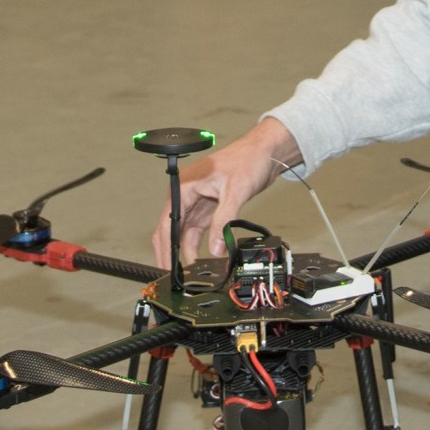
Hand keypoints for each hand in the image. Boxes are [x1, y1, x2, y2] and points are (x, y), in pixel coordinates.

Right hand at [148, 118, 302, 266]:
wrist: (264, 153)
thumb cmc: (247, 159)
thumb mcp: (235, 191)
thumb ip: (223, 220)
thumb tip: (216, 247)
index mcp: (183, 186)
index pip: (167, 222)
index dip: (165, 247)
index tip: (166, 266)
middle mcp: (185, 195)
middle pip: (170, 230)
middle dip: (170, 253)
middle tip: (172, 276)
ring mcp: (196, 202)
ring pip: (184, 233)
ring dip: (186, 252)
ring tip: (187, 273)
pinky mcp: (209, 208)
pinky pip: (198, 231)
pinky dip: (199, 245)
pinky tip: (202, 259)